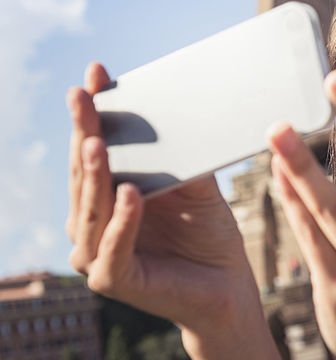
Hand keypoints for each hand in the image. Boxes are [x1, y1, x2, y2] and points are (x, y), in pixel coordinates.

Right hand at [66, 63, 258, 334]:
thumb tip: (181, 111)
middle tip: (84, 96)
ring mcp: (97, 253)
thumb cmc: (208, 233)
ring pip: (90, 208)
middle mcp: (92, 221)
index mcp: (107, 194)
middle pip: (85, 171)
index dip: (93, 111)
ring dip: (95, 174)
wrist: (228, 286)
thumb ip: (181, 158)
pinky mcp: (114, 280)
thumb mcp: (197, 187)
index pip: (94, 147)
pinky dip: (122, 221)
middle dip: (84, 132)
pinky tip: (130, 195)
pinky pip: (113, 247)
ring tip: (99, 143)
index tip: (96, 73)